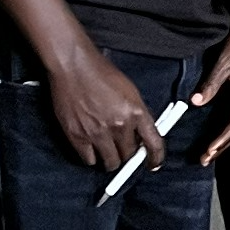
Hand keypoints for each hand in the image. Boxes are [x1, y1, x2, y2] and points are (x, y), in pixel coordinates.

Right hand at [39, 36, 161, 176]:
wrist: (74, 66)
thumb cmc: (101, 73)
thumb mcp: (130, 91)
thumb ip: (138, 114)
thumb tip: (142, 134)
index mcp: (136, 112)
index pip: (154, 145)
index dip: (155, 159)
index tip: (153, 164)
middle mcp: (119, 125)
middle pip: (129, 156)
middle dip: (128, 154)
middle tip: (122, 148)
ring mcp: (98, 133)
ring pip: (110, 163)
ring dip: (111, 160)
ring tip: (107, 150)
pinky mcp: (78, 136)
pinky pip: (89, 160)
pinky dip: (91, 157)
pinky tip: (91, 148)